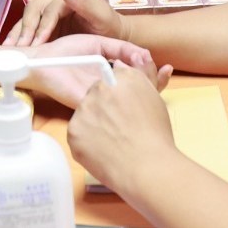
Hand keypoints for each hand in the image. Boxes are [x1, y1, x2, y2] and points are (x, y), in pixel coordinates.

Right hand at [7, 0, 122, 46]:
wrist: (114, 35)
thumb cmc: (109, 27)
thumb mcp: (101, 16)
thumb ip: (84, 3)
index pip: (50, 9)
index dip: (43, 25)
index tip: (37, 42)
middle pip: (34, 9)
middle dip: (26, 28)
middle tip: (20, 47)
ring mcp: (50, 10)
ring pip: (28, 17)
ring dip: (17, 32)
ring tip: (8, 49)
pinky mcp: (46, 23)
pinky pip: (29, 27)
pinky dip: (19, 37)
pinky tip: (11, 49)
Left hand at [16, 33, 167, 109]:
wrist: (41, 60)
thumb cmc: (67, 51)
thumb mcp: (98, 44)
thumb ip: (120, 47)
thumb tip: (143, 55)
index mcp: (111, 80)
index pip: (139, 83)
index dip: (155, 78)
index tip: (167, 68)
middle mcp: (107, 92)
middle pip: (139, 94)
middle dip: (156, 83)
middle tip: (166, 71)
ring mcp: (99, 100)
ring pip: (130, 99)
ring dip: (145, 84)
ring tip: (150, 69)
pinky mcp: (88, 104)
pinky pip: (111, 101)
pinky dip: (126, 88)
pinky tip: (130, 73)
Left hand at [68, 63, 179, 194]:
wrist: (146, 166)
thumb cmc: (154, 133)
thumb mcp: (153, 97)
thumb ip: (141, 74)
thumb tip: (128, 61)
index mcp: (124, 78)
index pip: (117, 77)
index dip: (121, 92)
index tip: (126, 106)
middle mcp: (101, 87)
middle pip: (98, 94)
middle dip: (106, 107)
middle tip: (121, 127)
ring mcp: (84, 109)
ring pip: (87, 113)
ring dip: (96, 123)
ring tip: (114, 141)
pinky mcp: (73, 131)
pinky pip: (79, 132)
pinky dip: (88, 140)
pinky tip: (103, 149)